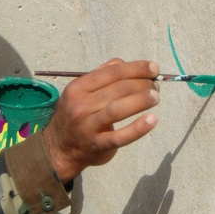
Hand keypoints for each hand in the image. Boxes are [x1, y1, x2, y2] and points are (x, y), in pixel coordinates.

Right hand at [43, 59, 159, 181]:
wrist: (59, 148)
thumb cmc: (76, 115)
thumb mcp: (81, 92)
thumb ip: (102, 76)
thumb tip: (128, 64)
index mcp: (78, 87)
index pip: (112, 72)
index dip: (136, 68)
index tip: (153, 68)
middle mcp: (81, 105)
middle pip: (118, 89)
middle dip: (142, 84)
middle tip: (156, 86)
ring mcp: (88, 126)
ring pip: (118, 109)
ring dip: (141, 100)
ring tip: (156, 97)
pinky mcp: (97, 145)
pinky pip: (120, 136)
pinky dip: (138, 128)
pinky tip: (152, 120)